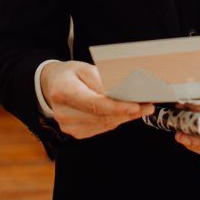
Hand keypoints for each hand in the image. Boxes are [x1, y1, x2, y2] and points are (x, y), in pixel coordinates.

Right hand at [40, 61, 154, 139]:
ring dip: (124, 118)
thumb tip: (121, 91)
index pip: (94, 103)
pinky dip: (115, 121)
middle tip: (146, 106)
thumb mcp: (84, 68)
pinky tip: (125, 114)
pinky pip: (100, 129)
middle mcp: (63, 112)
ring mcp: (67, 125)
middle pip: (101, 117)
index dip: (116, 107)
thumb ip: (102, 80)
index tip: (135, 105)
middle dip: (127, 113)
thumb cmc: (70, 74)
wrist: (53, 85)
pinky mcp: (74, 132)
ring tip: (141, 109)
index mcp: (63, 91)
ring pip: (103, 125)